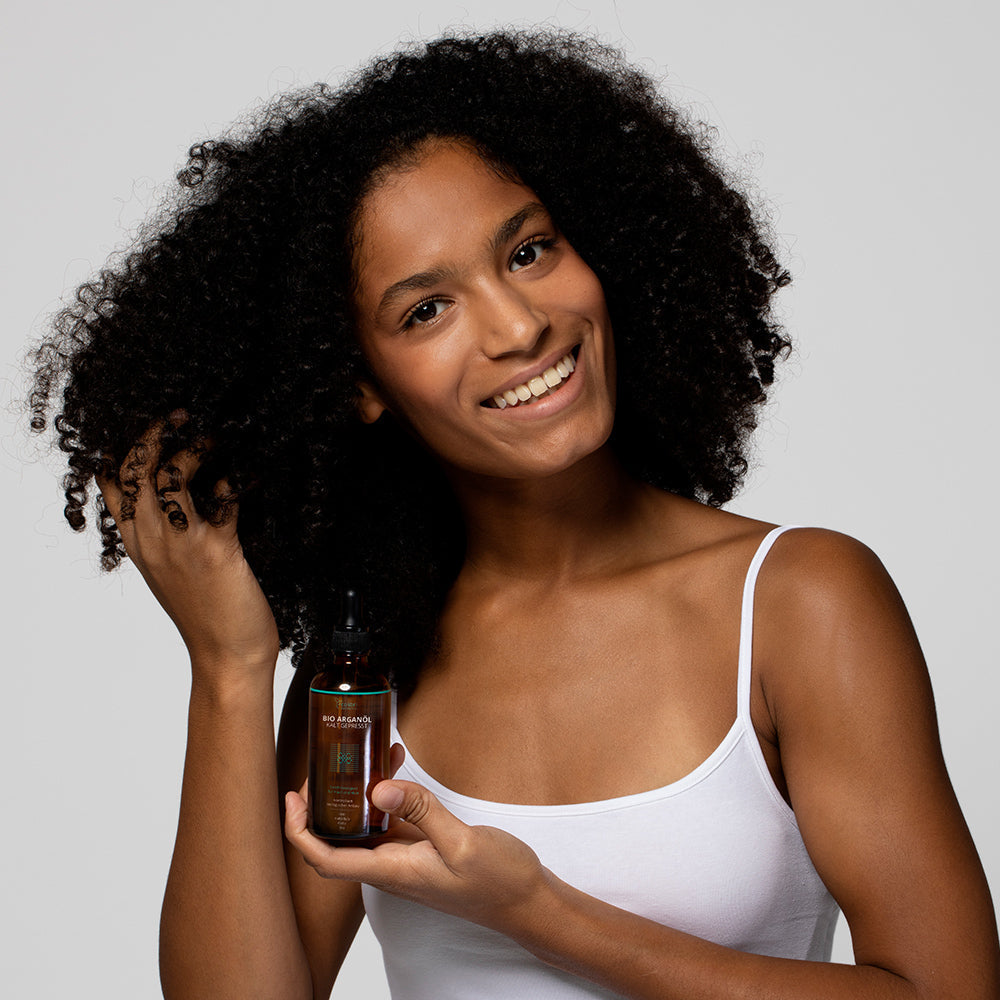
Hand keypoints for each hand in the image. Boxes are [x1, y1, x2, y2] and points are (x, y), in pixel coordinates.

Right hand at [96, 423, 279, 679]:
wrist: (227, 657)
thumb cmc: (208, 614)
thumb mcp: (172, 571)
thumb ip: (166, 534)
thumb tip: (183, 492)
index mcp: (138, 544)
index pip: (110, 483)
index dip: (125, 446)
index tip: (148, 423)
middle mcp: (152, 540)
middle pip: (135, 469)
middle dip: (154, 431)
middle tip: (180, 413)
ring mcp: (181, 544)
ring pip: (170, 475)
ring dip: (194, 447)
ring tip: (215, 435)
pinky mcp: (216, 549)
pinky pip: (222, 496)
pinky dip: (239, 477)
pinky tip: (253, 471)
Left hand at [284, 768, 551, 936]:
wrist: (527, 901)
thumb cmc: (498, 881)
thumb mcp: (462, 842)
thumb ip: (421, 812)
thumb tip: (378, 790)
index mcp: (391, 871)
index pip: (325, 858)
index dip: (300, 831)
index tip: (292, 798)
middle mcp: (391, 867)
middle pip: (335, 841)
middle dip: (320, 805)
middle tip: (321, 767)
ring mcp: (406, 859)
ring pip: (363, 828)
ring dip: (355, 794)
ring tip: (361, 755)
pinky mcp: (422, 849)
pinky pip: (391, 822)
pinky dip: (386, 793)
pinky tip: (397, 768)